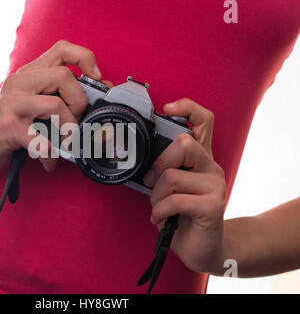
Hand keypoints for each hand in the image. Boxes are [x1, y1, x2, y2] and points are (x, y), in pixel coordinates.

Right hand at [0, 40, 101, 173]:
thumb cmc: (10, 124)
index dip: (85, 58)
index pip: (62, 49)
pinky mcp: (7, 127)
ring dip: (68, 130)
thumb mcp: (35, 104)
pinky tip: (48, 161)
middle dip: (79, 103)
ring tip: (62, 144)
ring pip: (56, 105)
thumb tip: (101, 91)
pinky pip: (41, 139)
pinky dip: (51, 153)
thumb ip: (62, 96)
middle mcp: (20, 83)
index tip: (96, 80)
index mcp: (30, 74)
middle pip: (64, 76)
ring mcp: (11, 103)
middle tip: (73, 124)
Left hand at [143, 98, 225, 273]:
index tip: (167, 107)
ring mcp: (215, 185)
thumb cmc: (181, 215)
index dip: (187, 107)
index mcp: (200, 159)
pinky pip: (174, 200)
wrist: (204, 248)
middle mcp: (211, 167)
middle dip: (158, 165)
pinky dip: (160, 211)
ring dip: (156, 197)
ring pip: (171, 176)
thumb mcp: (169, 188)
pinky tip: (162, 219)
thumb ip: (163, 170)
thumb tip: (140, 160)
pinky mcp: (213, 205)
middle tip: (150, 183)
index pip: (203, 120)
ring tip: (160, 209)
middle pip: (183, 143)